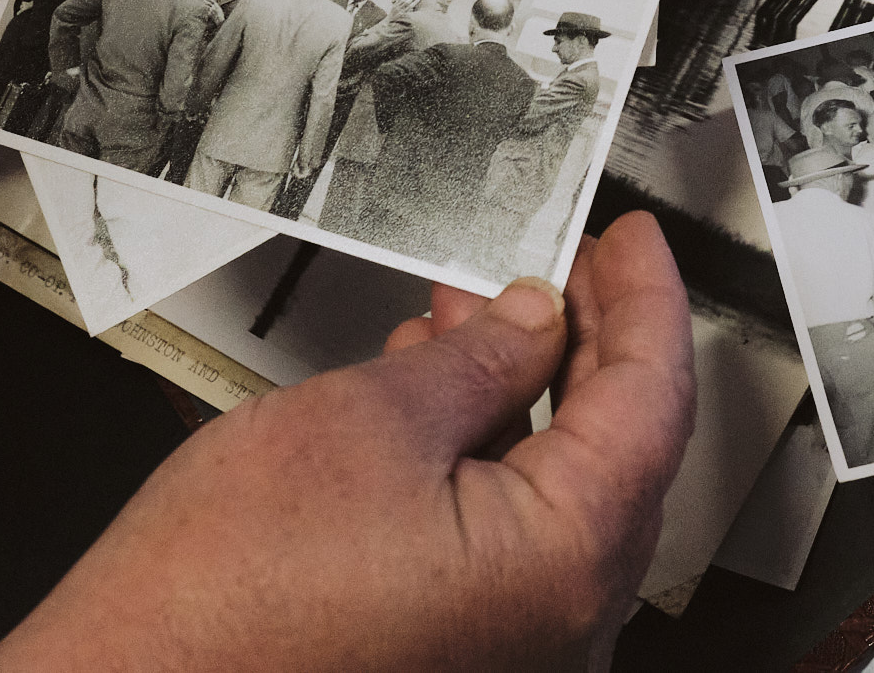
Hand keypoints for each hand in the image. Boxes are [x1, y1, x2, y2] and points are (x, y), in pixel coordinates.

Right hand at [0, 213, 694, 672]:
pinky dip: (488, 459)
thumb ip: (479, 359)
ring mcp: (511, 653)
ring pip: (558, 495)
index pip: (651, 401)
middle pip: (617, 451)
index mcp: (565, 564)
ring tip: (472, 314)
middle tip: (567, 263)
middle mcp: (560, 628)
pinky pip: (507, 543)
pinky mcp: (456, 659)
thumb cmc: (221, 600)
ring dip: (526, 394)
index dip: (646, 301)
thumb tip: (536, 320)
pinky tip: (436, 401)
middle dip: (584, 343)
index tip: (634, 243)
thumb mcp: (368, 421)